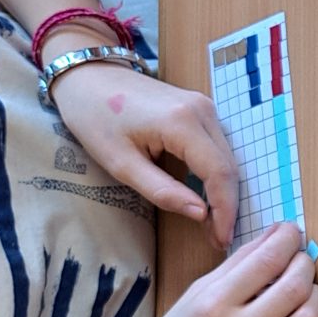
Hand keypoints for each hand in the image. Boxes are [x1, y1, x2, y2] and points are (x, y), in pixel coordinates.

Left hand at [50, 59, 238, 240]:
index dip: (225, 210)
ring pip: (228, 157)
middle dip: (227, 206)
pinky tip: (206, 195)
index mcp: (182, 123)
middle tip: (218, 238)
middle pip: (229, 166)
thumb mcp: (121, 163)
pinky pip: (218, 147)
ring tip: (213, 222)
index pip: (219, 173)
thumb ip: (162, 190)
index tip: (221, 240)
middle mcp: (202, 111)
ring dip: (224, 191)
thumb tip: (200, 215)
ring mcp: (204, 106)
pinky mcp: (200, 108)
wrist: (88, 76)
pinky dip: (217, 174)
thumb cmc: (95, 117)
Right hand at [112, 223, 317, 316]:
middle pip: (296, 286)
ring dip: (316, 294)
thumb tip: (274, 237)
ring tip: (304, 288)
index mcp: (213, 304)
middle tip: (299, 260)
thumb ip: (236, 264)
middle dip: (305, 264)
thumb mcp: (195, 295)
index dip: (287, 239)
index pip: (266, 260)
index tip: (291, 232)